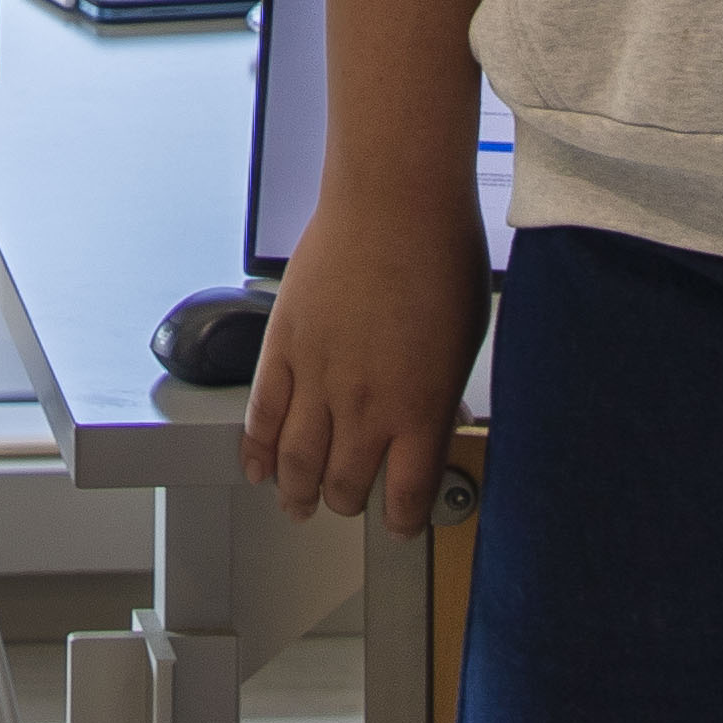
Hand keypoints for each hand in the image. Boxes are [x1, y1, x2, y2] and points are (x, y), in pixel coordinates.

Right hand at [243, 183, 489, 530]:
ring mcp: (318, 379)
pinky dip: (257, 450)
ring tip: (297, 504)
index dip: (401, 519)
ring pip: (298, 461)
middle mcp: (366, 405)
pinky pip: (262, 416)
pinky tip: (258, 468)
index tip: (400, 523)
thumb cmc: (440, 253)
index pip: (405, 495)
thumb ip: (442, 392)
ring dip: (297, 491)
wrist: (393, 199)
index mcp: (420, 409)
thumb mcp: (465, 338)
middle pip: (345, 484)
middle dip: (346, 503)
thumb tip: (432, 422)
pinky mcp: (282, 349)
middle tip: (344, 504)